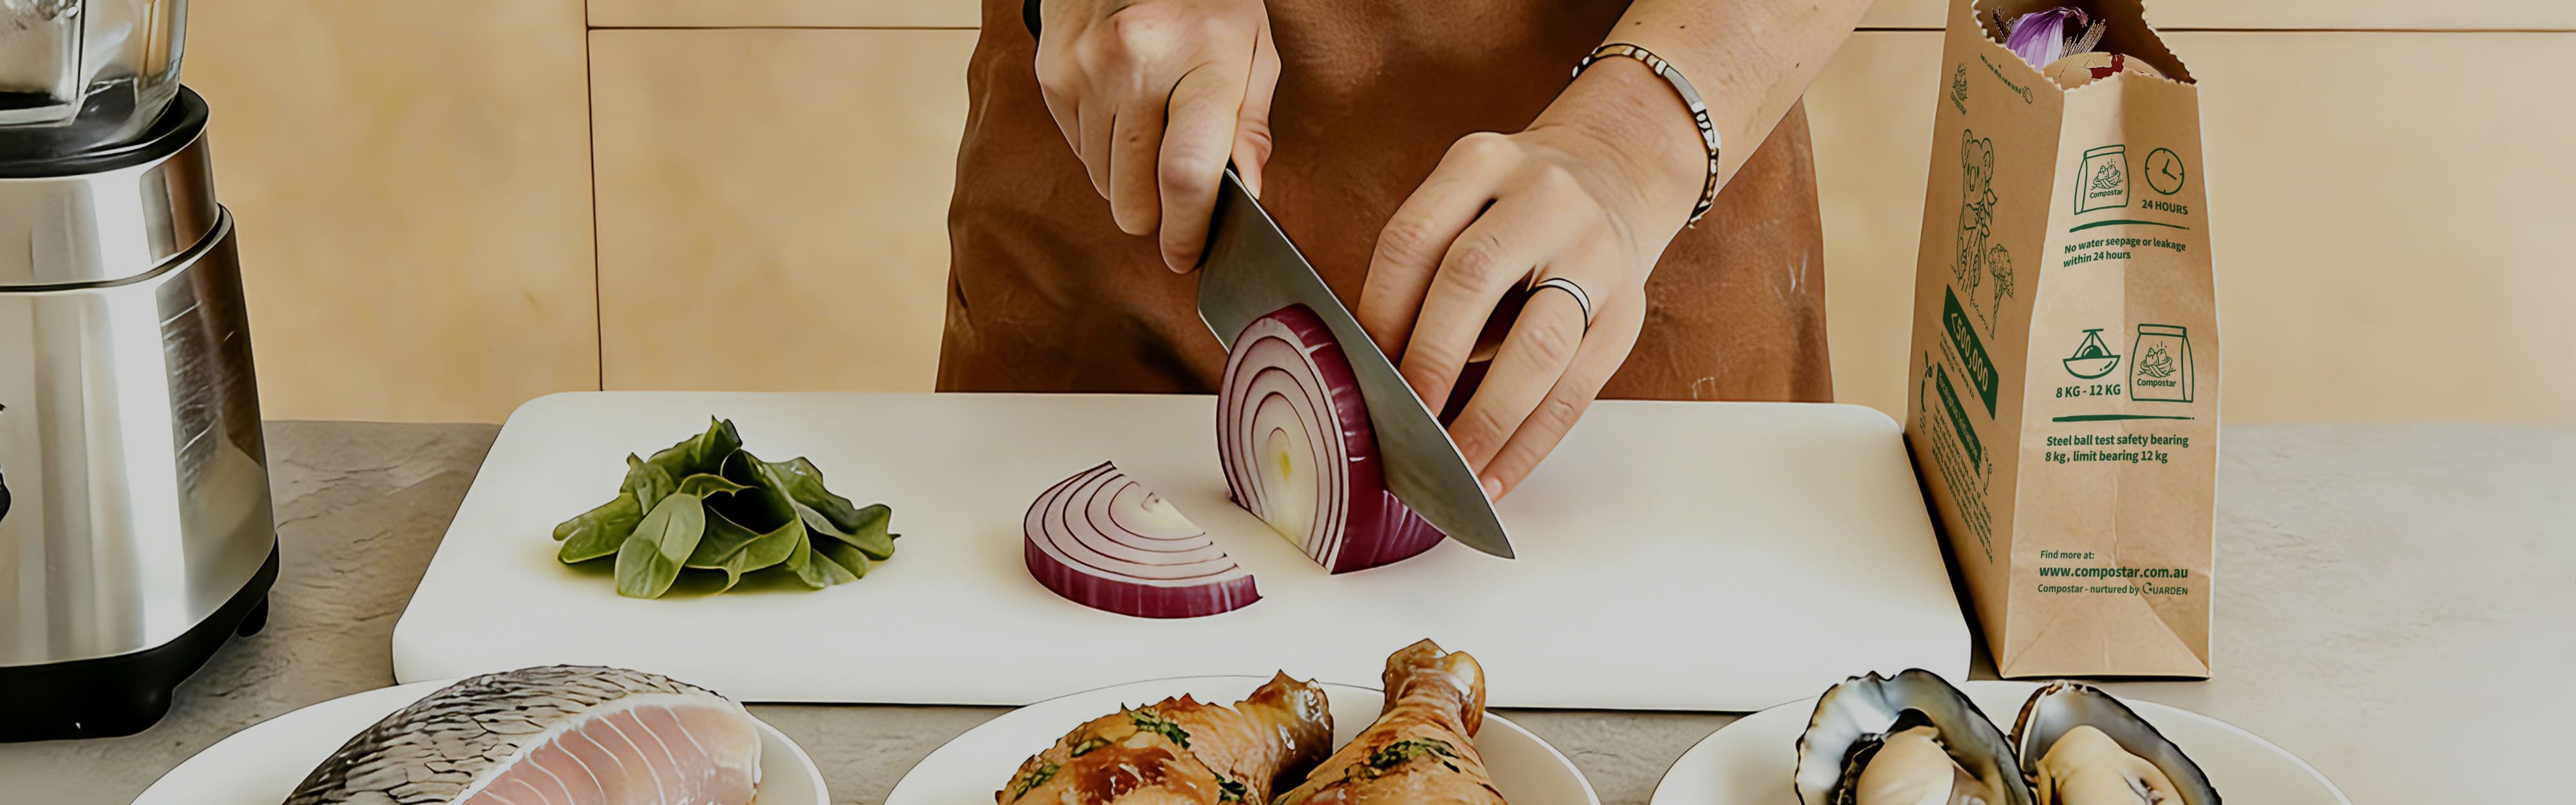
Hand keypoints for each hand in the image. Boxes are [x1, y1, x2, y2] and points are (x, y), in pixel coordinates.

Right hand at [1033, 0, 1279, 271]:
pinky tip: (1124, 110)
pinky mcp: (1052, 74)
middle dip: (1158, 217)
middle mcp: (1135, 66)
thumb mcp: (1252, 48)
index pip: (1187, 175)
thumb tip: (1243, 193)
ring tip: (1153, 135)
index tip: (1189, 252)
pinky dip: (1104, 149)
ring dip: (1130, 181)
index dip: (1188, 230)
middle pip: (1134, 197)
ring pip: (1102, 182)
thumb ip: (1250, 125)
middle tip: (1177, 202)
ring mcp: (1085, 71)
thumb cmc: (1205, 0)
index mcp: (1201, 59)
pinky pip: (1077, 151)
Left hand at [1356, 67, 1702, 499]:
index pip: (1415, 238)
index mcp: (1482, 162)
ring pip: (1539, 344)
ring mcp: (1594, 252)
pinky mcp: (1628, 310)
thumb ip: (1422, 271)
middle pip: (1472, 279)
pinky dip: (1532, 441)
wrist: (1618, 172)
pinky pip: (1578, 390)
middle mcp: (1543, 197)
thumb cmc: (1514, 208)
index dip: (1382, 310)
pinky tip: (1498, 473)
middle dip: (1431, 359)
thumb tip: (1371, 374)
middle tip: (1403, 419)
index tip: (1361, 369)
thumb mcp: (1464, 203)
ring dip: (1490, 416)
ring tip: (1453, 465)